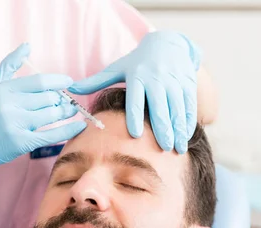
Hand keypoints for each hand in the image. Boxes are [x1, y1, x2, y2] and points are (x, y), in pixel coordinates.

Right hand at [0, 43, 86, 195]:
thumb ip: (10, 64)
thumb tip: (27, 46)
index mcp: (5, 89)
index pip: (39, 82)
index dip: (58, 82)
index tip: (69, 83)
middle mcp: (9, 105)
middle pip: (48, 98)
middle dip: (62, 99)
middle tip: (68, 101)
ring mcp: (15, 124)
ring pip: (51, 115)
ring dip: (66, 112)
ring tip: (72, 111)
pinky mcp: (21, 143)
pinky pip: (51, 135)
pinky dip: (68, 130)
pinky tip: (80, 126)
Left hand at [69, 31, 200, 152]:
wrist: (169, 45)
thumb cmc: (138, 62)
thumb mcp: (118, 68)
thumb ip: (96, 81)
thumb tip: (71, 88)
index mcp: (137, 76)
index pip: (135, 99)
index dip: (135, 116)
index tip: (135, 135)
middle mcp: (157, 79)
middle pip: (160, 107)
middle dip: (162, 128)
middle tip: (163, 148)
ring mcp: (174, 82)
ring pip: (177, 108)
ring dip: (178, 129)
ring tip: (177, 149)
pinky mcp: (188, 85)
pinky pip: (189, 106)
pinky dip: (188, 122)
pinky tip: (185, 137)